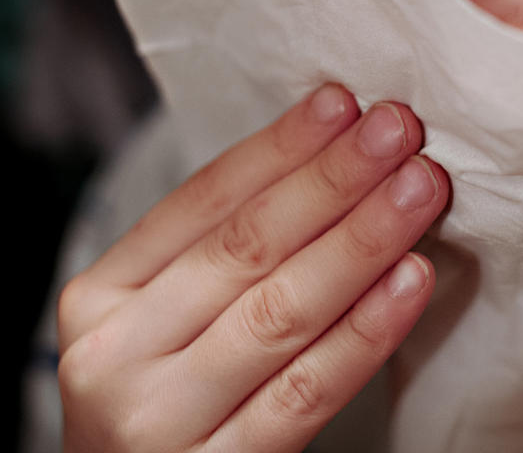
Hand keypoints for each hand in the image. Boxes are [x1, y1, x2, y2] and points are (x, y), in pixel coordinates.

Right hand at [57, 84, 448, 451]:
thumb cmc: (167, 402)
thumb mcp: (165, 322)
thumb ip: (222, 259)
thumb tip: (329, 163)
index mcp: (103, 296)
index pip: (200, 202)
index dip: (279, 148)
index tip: (342, 104)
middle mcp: (118, 352)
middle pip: (245, 247)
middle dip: (332, 180)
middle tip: (398, 131)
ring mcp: (161, 418)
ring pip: (281, 310)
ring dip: (361, 240)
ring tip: (419, 190)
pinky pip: (307, 390)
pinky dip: (366, 331)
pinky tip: (411, 279)